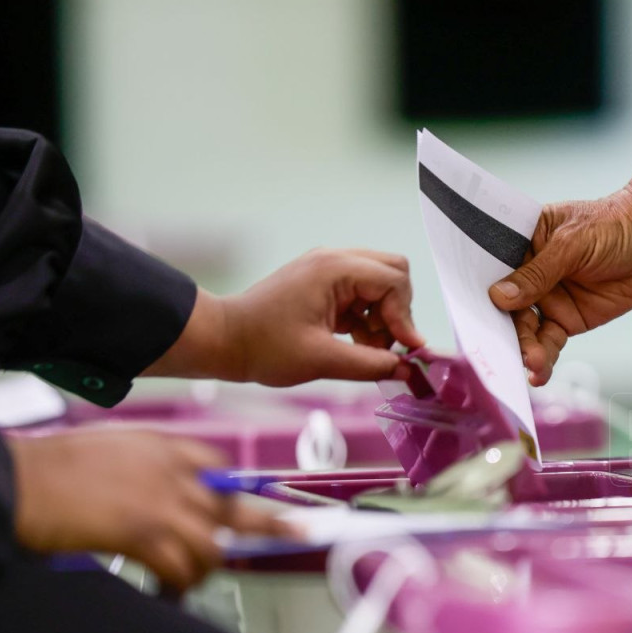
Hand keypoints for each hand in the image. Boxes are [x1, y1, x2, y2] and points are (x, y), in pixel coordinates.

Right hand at [9, 430, 296, 589]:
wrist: (24, 479)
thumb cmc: (61, 466)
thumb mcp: (122, 447)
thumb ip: (157, 466)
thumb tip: (176, 492)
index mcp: (169, 447)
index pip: (225, 468)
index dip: (245, 492)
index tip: (269, 504)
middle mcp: (175, 473)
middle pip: (236, 506)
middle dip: (269, 527)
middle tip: (299, 534)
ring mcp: (163, 503)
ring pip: (214, 544)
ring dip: (206, 566)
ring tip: (188, 576)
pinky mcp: (144, 533)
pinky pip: (182, 566)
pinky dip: (178, 583)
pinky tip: (168, 586)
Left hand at [146, 248, 424, 385]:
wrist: (224, 341)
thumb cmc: (264, 347)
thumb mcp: (322, 360)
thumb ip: (371, 365)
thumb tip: (407, 371)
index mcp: (334, 269)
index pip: (393, 281)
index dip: (405, 317)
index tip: (406, 351)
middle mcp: (335, 261)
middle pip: (393, 273)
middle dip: (397, 311)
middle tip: (386, 345)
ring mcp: (328, 271)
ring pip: (379, 286)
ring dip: (383, 318)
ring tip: (367, 350)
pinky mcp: (323, 286)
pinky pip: (361, 296)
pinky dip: (367, 320)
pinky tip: (355, 345)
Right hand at [489, 189, 631, 385]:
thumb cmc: (612, 225)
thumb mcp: (572, 243)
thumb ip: (537, 272)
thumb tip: (499, 296)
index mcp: (520, 244)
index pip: (491, 269)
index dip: (478, 292)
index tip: (471, 315)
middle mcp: (528, 274)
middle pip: (506, 307)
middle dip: (503, 330)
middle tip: (503, 349)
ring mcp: (547, 299)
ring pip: (526, 330)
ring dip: (524, 348)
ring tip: (531, 363)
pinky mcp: (567, 320)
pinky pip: (548, 343)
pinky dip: (542, 360)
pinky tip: (538, 373)